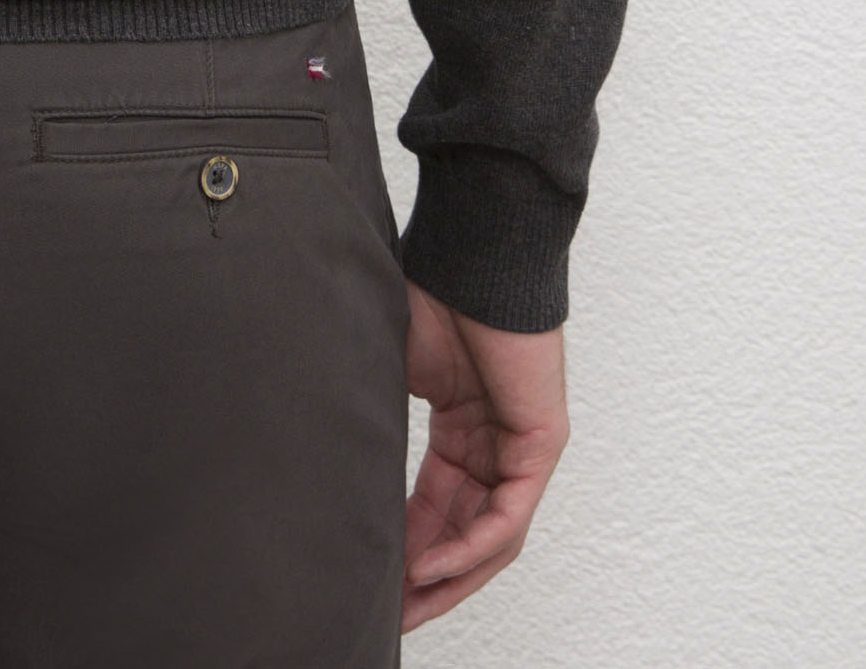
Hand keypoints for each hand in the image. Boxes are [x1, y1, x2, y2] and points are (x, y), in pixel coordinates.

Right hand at [401, 284, 568, 629]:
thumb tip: (325, 455)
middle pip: (463, 532)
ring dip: (447, 576)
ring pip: (489, 537)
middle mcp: (494, 443)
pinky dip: (470, 547)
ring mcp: (520, 445)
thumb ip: (374, 419)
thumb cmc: (431, 293)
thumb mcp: (390, 370)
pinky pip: (507, 517)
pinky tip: (431, 565)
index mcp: (460, 426)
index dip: (402, 544)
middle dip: (424, 578)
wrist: (472, 254)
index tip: (371, 577)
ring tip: (406, 604)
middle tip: (388, 612)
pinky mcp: (540, 442)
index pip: (435, 505)